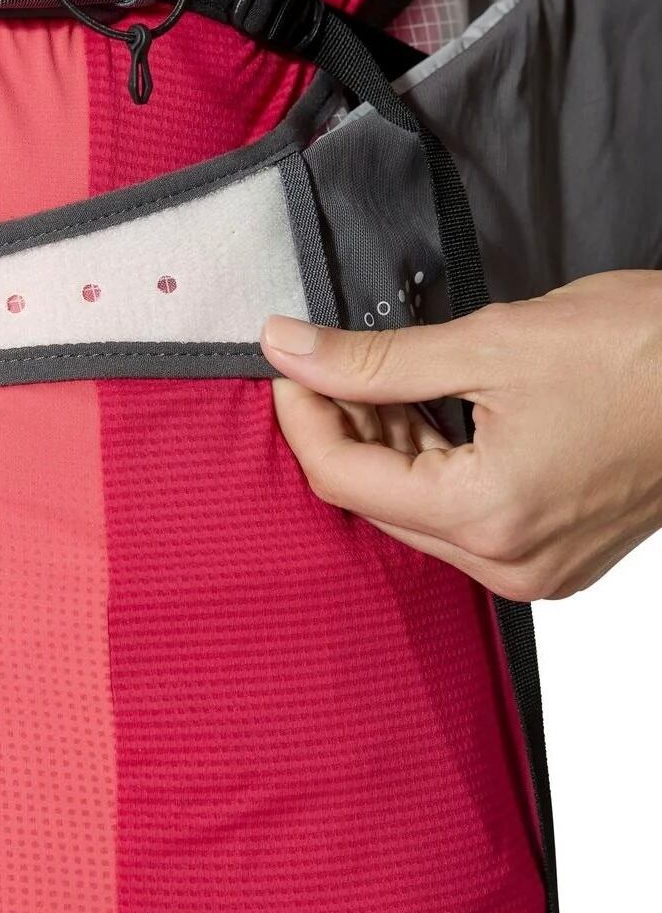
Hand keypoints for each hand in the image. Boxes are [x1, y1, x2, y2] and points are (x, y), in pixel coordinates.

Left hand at [261, 271, 661, 601]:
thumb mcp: (492, 342)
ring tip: (380, 377)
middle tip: (327, 360)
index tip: (287, 356)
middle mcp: (510, 566)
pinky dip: (434, 469)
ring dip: (386, 448)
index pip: (344, 477)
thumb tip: (289, 347)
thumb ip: (377, 358)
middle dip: (341, 429)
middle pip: (374, 503)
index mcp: (489, 517)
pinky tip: (429, 413)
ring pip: (416, 515)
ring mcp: (538, 570)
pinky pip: (463, 522)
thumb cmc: (645, 351)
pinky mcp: (559, 557)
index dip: (302, 412)